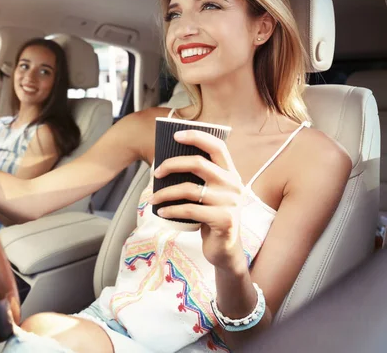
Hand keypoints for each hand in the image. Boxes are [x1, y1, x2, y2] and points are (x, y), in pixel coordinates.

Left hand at [150, 130, 247, 272]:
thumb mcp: (211, 194)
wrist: (226, 250)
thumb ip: (201, 178)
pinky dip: (171, 210)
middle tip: (156, 172)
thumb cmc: (212, 217)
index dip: (197, 136)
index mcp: (231, 173)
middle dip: (172, 164)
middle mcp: (233, 184)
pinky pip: (189, 210)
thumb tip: (168, 163)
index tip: (176, 135)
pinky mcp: (223, 219)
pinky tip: (161, 212)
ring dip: (165, 193)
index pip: (217, 146)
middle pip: (198, 163)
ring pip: (189, 189)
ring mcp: (230, 202)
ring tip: (152, 198)